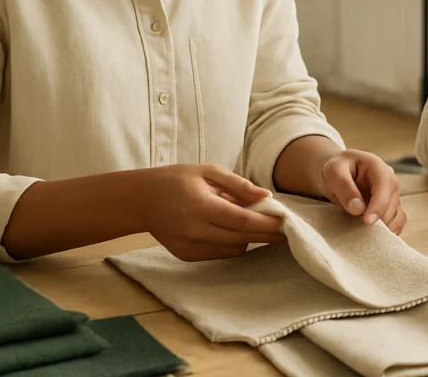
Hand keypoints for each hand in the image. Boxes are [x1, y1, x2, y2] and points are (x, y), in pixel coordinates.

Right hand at [139, 164, 286, 261]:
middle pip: (242, 239)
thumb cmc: (176, 180)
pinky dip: (232, 243)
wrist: (140, 200)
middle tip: (285, 229)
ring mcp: (190, 247)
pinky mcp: (187, 256)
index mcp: (201, 206)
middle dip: (266, 235)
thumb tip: (267, 197)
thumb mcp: (208, 172)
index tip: (287, 222)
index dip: (268, 224)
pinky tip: (232, 229)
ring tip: (254, 222)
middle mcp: (195, 231)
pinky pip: (220, 253)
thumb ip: (239, 185)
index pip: (243, 221)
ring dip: (249, 239)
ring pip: (234, 250)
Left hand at [320, 149, 405, 233]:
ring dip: (383, 228)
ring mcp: (392, 197)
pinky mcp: (390, 210)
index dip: (378, 205)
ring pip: (397, 217)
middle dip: (378, 219)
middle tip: (359, 229)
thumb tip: (358, 209)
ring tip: (364, 232)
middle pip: (392, 205)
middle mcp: (390, 182)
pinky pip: (396, 224)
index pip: (385, 186)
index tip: (366, 221)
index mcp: (378, 168)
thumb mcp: (333, 172)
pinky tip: (372, 235)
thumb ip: (344, 187)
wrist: (338, 175)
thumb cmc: (337, 170)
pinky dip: (387, 232)